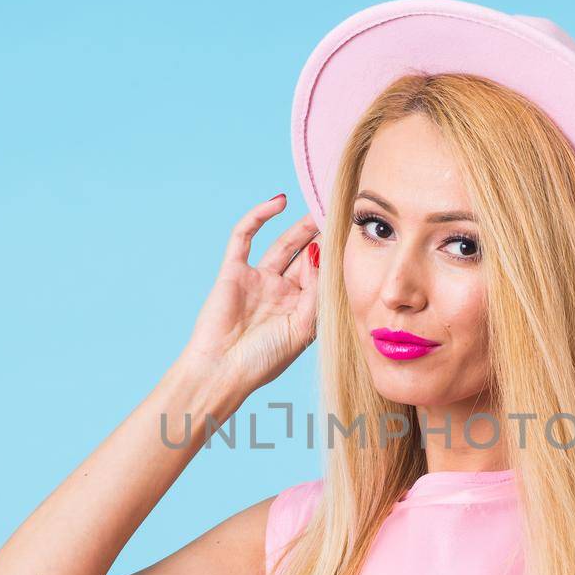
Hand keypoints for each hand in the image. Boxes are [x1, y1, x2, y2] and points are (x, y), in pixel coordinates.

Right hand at [176, 193, 320, 395]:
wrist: (222, 372)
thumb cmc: (263, 360)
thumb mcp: (303, 329)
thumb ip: (316, 293)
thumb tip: (319, 256)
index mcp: (300, 310)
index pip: (322, 276)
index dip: (336, 257)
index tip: (353, 237)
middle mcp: (280, 292)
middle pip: (305, 256)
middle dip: (322, 236)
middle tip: (340, 212)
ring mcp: (257, 280)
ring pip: (282, 244)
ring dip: (300, 225)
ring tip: (318, 204)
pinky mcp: (233, 271)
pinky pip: (244, 236)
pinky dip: (259, 216)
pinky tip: (279, 202)